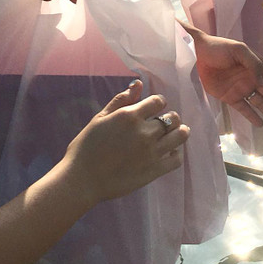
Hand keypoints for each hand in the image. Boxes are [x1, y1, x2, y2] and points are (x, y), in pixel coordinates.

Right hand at [65, 80, 188, 203]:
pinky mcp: (153, 171)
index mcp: (130, 116)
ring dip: (180, 132)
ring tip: (175, 133)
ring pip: (180, 136)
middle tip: (163, 122)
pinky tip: (169, 152)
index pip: (158, 102)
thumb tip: (138, 83)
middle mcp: (144, 132)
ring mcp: (151, 153)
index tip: (154, 108)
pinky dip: (176, 154)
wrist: (82, 179)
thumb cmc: (86, 146)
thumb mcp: (100, 118)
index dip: (158, 103)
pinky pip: (176, 160)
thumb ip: (121, 100)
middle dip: (169, 117)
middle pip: (172, 118)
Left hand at [188, 27, 262, 128]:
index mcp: (257, 66)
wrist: (198, 53)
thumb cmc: (220, 47)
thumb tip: (262, 82)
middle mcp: (252, 79)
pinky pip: (244, 108)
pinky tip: (261, 124)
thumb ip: (252, 64)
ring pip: (260, 104)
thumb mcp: (238, 50)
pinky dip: (252, 116)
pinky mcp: (230, 97)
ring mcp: (242, 89)